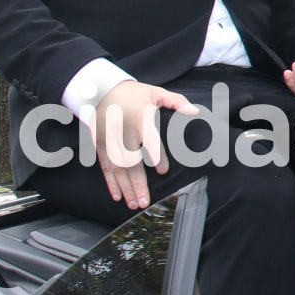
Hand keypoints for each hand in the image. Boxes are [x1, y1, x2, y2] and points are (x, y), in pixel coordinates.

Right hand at [88, 80, 195, 209]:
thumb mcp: (156, 92)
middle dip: (137, 183)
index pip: (149, 139)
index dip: (156, 155)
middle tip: (145, 201)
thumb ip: (176, 102)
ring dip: (125, 188)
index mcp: (139, 117)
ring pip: (117, 168)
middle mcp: (122, 130)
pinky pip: (105, 166)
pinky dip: (111, 182)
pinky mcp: (99, 145)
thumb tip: (195, 111)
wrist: (101, 90)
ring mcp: (108, 139)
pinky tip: (118, 196)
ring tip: (135, 204)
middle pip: (130, 160)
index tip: (163, 171)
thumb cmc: (135, 94)